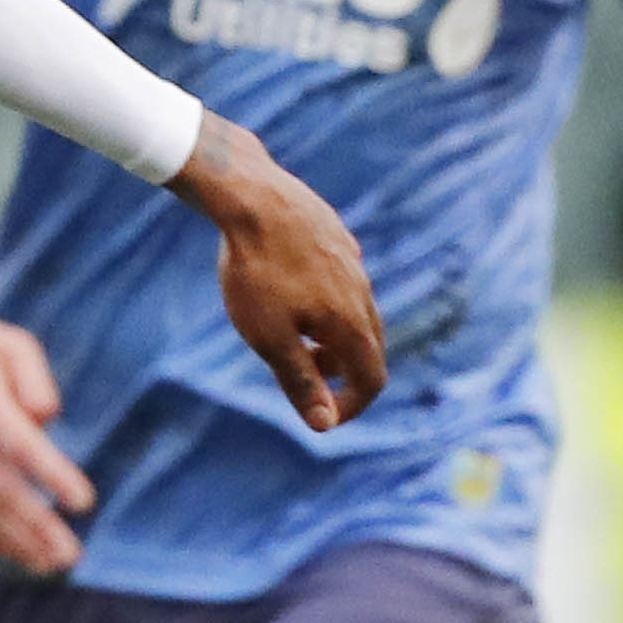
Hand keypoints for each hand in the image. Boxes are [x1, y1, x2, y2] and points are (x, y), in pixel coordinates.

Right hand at [0, 274, 89, 573]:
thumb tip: (46, 426)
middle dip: (35, 526)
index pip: (20, 444)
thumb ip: (37, 382)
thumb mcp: (12, 343)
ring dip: (9, 539)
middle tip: (70, 556)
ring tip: (45, 562)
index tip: (84, 504)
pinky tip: (8, 547)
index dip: (53, 476)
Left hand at [168, 116, 384, 431]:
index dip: (350, 406)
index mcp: (351, 323)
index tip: (318, 415)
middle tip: (300, 373)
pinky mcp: (337, 238)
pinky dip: (325, 303)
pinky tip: (289, 290)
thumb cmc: (255, 272)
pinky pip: (343, 282)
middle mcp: (362, 292)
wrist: (250, 197)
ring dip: (331, 337)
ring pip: (356, 312)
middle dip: (340, 372)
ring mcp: (353, 262)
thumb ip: (300, 381)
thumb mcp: (270, 338)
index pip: (372, 379)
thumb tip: (324, 425)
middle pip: (368, 348)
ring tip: (289, 332)